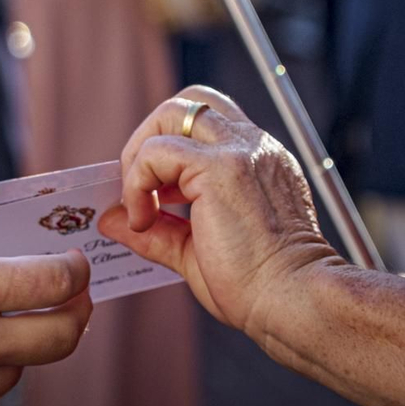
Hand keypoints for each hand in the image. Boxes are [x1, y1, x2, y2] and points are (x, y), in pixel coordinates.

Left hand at [98, 85, 344, 341]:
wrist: (293, 302)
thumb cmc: (258, 287)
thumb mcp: (197, 252)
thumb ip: (157, 230)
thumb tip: (111, 219)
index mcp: (258, 160)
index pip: (206, 122)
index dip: (170, 146)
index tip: (158, 194)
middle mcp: (254, 145)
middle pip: (189, 103)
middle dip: (149, 136)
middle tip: (139, 188)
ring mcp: (240, 151)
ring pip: (171, 112)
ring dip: (140, 154)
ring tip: (139, 203)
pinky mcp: (222, 168)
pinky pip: (156, 151)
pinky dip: (137, 183)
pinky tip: (144, 221)